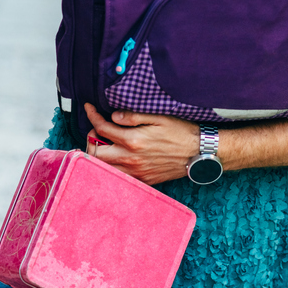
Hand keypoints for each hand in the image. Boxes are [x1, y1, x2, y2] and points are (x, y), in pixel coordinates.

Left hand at [83, 103, 198, 184]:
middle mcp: (131, 159)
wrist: (198, 153)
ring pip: (103, 168)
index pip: (101, 128)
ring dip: (98, 155)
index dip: (92, 116)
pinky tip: (116, 157)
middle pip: (95, 153)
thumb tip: (114, 116)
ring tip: (104, 144)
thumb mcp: (159, 117)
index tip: (89, 108)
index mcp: (133, 140)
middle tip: (96, 130)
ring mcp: (136, 172)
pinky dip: (111, 167)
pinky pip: (118, 177)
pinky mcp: (143, 180)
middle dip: (90, 139)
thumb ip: (133, 116)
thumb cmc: (180, 132)